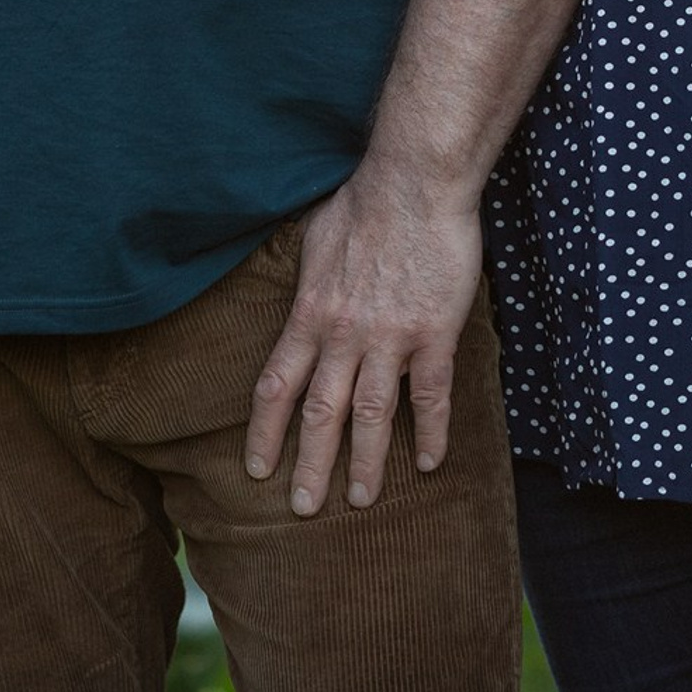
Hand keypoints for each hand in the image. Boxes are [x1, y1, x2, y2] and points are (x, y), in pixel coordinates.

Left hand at [243, 173, 483, 514]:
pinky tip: (427, 462)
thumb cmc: (363, 201)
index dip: (264, 432)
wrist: (415, 181)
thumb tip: (295, 301)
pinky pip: (431, 396)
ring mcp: (391, 339)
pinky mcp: (434, 335)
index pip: (277, 386)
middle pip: (320, 414)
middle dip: (310, 467)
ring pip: (372, 416)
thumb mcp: (313, 238)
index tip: (257, 468)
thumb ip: (304, 279)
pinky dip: (430, 433)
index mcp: (311, 313)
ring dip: (365, 463)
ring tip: (359, 499)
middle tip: (304, 509)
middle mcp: (344, 335)